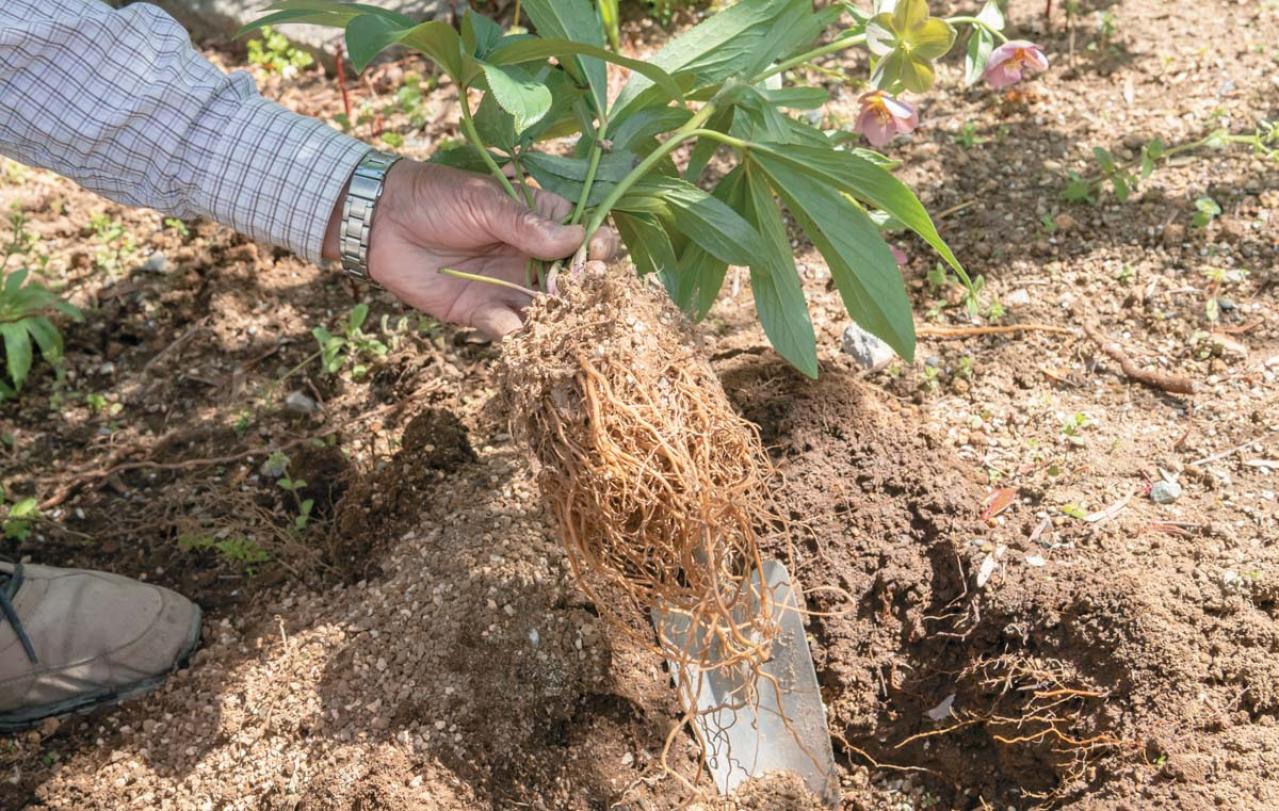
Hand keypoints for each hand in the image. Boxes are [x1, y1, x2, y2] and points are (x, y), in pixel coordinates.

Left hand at [323, 160, 616, 337]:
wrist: (379, 220)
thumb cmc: (434, 197)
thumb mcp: (483, 202)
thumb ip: (526, 224)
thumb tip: (576, 238)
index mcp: (538, 221)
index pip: (582, 236)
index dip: (596, 246)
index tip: (598, 253)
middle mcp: (530, 257)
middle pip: (572, 280)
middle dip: (580, 288)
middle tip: (577, 288)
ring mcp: (508, 286)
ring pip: (545, 310)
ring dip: (551, 317)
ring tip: (547, 314)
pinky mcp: (481, 311)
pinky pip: (507, 327)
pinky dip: (509, 328)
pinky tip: (502, 320)